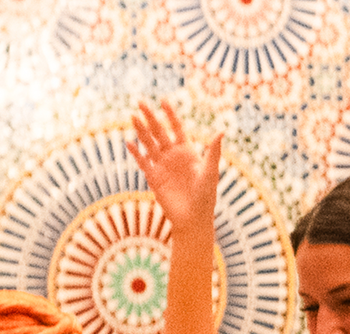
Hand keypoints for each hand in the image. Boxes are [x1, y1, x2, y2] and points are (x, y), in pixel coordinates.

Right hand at [127, 100, 220, 231]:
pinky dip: (136, 153)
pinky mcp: (154, 178)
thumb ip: (213, 151)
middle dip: (150, 117)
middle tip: (141, 102)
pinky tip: (128, 142)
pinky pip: (143, 162)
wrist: (193, 218)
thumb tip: (221, 130)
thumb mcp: (210, 171)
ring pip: (149, 144)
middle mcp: (173, 155)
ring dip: (141, 131)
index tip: (163, 100)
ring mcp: (162, 166)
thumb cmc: (205, 196)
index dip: (170, 114)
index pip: (177, 127)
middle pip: (159, 132)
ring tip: (132, 116)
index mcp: (187, 151)